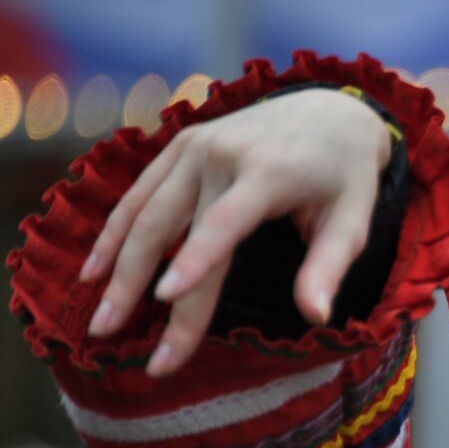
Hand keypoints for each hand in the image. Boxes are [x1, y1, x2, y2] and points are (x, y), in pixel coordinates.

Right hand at [79, 88, 391, 376]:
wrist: (332, 111)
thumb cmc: (347, 177)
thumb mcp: (353, 221)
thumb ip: (329, 267)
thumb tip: (317, 317)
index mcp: (269, 172)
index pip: (224, 223)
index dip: (194, 261)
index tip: (164, 299)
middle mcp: (223, 154)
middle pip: (169, 226)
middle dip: (137, 285)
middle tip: (111, 336)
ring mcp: (195, 145)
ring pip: (143, 211)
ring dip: (115, 265)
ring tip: (99, 319)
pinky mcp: (181, 145)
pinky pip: (140, 193)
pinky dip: (115, 232)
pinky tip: (96, 270)